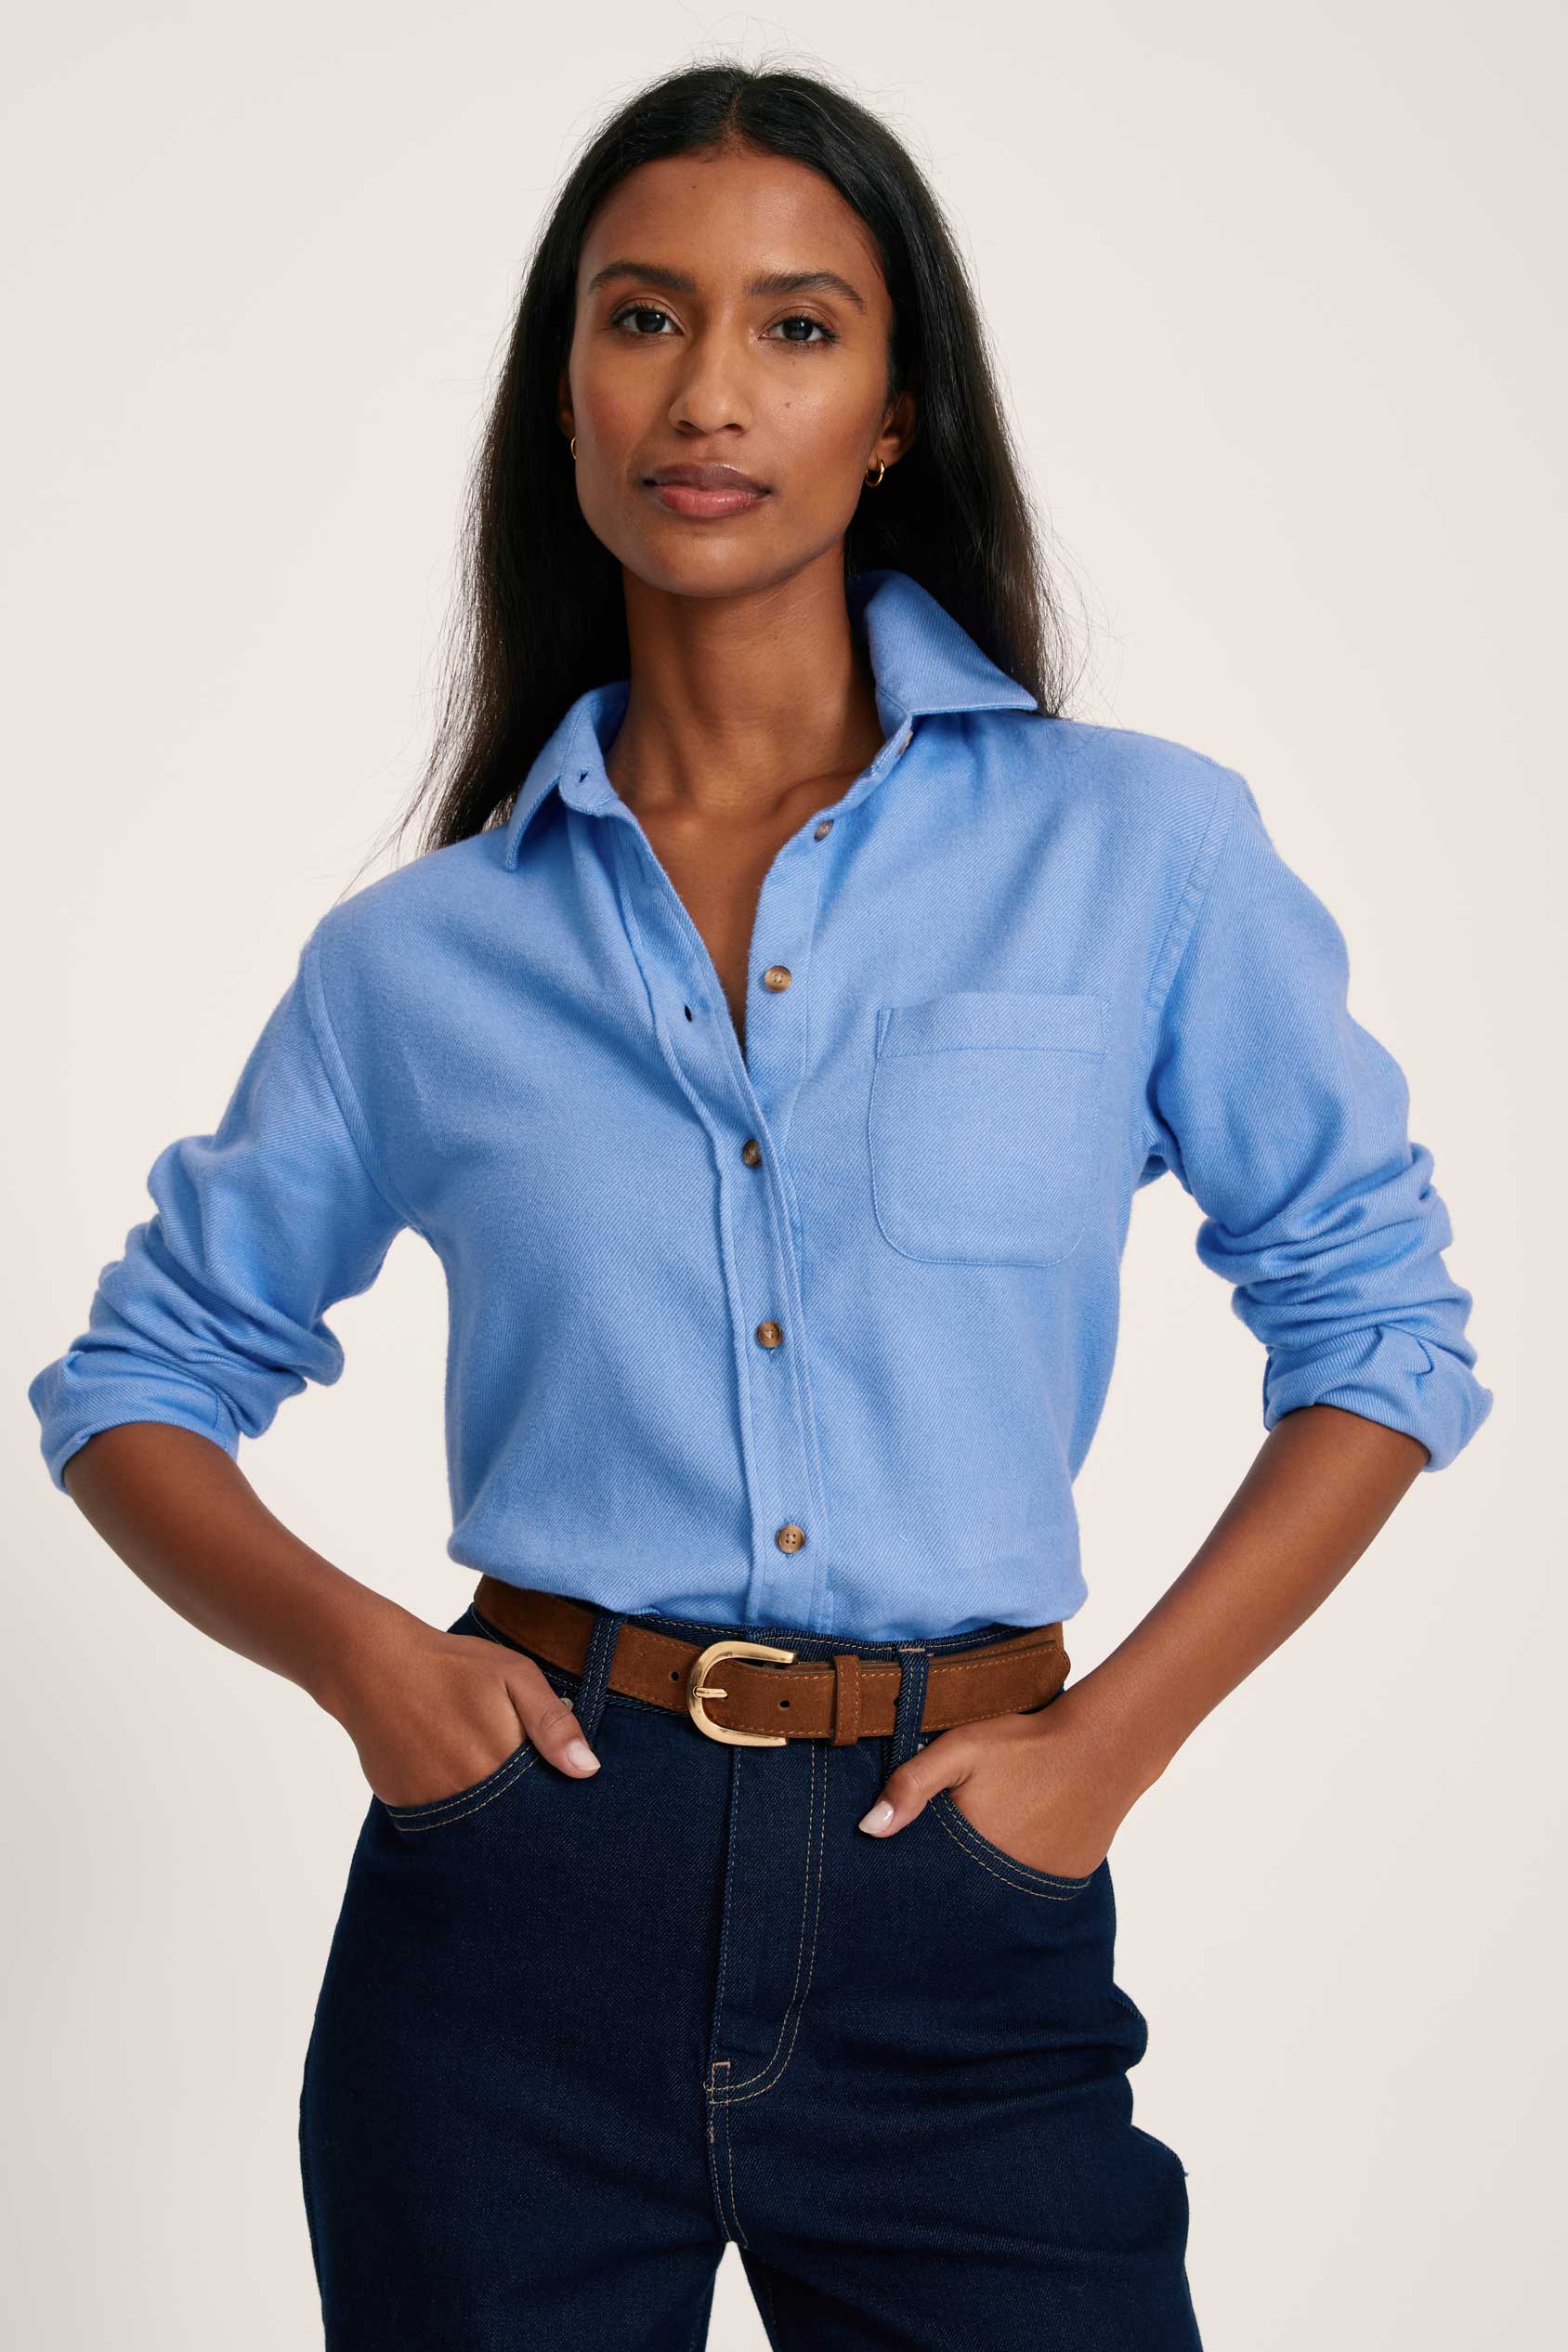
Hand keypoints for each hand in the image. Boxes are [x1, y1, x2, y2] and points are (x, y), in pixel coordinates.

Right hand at [324, 1617, 602, 1807]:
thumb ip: (552, 1722)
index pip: (543, 1807)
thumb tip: (587, 1770)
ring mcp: (436, 1807)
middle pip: (512, 1823)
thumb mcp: (514, 1675)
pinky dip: (451, 1807)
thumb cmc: (451, 1665)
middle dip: (522, 1812)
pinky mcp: (406, 1810)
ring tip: (477, 1770)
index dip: (553, 1800)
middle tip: (517, 1780)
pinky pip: (441, 1823)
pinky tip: (447, 1772)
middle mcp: (471, 1794)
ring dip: (487, 1811)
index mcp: (504, 1762)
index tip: (560, 1795)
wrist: (373, 1666)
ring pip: (476, 1827)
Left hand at [857, 1686, 1132, 1877]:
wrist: (1101, 1745)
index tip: (915, 1854)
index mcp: (971, 1854)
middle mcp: (1006, 1883)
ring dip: (991, 1869)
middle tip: (963, 1833)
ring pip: (1001, 1886)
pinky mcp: (1070, 1877)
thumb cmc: (1025, 1745)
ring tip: (997, 1831)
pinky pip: (1035, 1877)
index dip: (922, 1867)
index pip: (934, 1879)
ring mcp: (1041, 1884)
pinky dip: (1026, 1864)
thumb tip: (868, 1829)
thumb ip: (911, 1786)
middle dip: (955, 1871)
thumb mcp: (959, 1752)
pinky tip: (1028, 1833)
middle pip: (967, 1885)